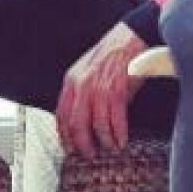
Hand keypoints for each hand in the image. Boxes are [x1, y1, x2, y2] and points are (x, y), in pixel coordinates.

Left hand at [56, 23, 146, 157]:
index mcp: (71, 81)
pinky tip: (122, 140)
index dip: (64, 135)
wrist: (132, 37)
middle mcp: (81, 86)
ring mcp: (98, 88)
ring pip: (97, 125)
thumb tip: (85, 121)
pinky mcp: (116, 91)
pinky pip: (115, 120)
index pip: (61, 114)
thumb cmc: (113, 56)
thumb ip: (83, 94)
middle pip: (76, 124)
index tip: (69, 147)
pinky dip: (119, 134)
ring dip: (105, 141)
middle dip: (83, 144)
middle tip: (90, 154)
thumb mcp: (89, 72)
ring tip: (111, 147)